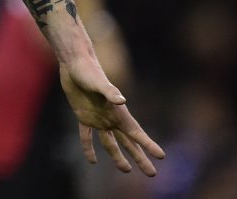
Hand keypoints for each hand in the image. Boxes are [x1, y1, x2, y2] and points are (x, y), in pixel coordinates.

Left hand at [59, 60, 164, 175]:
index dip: (148, 145)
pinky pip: (87, 137)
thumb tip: (121, 100)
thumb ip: (110, 92)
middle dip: (140, 158)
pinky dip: (88, 148)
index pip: (136, 133)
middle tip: (151, 174)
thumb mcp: (99, 82)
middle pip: (128, 143)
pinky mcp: (83, 116)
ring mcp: (97, 118)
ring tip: (126, 169)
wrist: (74, 62)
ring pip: (110, 143)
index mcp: (118, 112)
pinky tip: (91, 160)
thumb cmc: (88, 71)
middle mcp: (110, 117)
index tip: (161, 156)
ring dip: (118, 156)